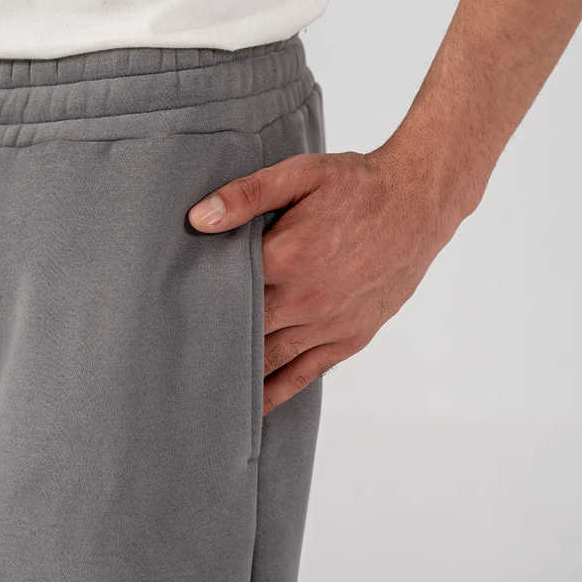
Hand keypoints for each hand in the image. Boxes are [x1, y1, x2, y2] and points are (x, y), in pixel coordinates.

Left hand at [187, 141, 464, 415]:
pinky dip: (276, 393)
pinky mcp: (350, 337)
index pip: (224, 291)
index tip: (162, 319)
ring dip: (236, 376)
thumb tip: (198, 219)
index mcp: (286, 258)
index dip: (193, 305)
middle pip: (241, 332)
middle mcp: (305, 299)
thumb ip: (247, 195)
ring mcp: (328, 324)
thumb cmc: (358, 185)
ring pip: (269, 360)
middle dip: (207, 346)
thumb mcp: (301, 175)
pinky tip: (253, 407)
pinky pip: (305, 374)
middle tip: (166, 364)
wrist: (420, 204)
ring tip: (198, 394)